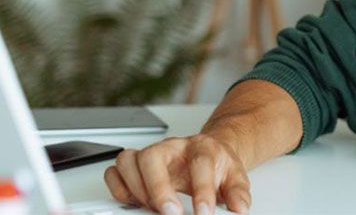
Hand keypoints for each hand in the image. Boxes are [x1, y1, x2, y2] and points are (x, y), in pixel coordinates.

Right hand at [104, 134, 251, 214]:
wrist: (209, 152)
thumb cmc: (217, 165)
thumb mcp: (235, 177)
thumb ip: (238, 194)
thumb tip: (240, 209)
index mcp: (201, 148)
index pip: (200, 163)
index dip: (202, 190)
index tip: (204, 213)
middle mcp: (172, 147)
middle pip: (153, 156)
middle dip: (158, 188)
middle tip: (170, 212)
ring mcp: (152, 154)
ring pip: (128, 160)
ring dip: (137, 188)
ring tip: (151, 208)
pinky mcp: (136, 164)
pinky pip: (115, 171)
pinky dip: (119, 189)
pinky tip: (133, 202)